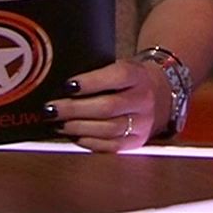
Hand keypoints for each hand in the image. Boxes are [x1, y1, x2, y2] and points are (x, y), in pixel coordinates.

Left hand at [46, 58, 168, 152]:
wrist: (160, 95)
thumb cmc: (129, 80)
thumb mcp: (121, 66)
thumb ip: (97, 72)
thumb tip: (63, 85)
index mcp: (138, 75)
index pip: (117, 77)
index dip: (91, 82)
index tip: (67, 85)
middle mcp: (143, 100)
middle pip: (108, 106)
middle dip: (75, 109)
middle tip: (52, 109)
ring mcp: (143, 123)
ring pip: (108, 129)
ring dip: (78, 128)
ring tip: (58, 124)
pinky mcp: (137, 141)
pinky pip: (112, 146)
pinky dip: (90, 142)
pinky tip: (74, 136)